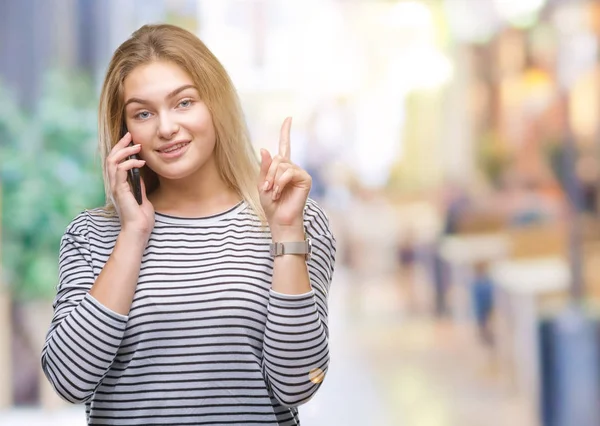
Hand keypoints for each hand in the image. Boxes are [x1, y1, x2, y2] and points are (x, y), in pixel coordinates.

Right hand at [106, 132, 154, 238]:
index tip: (131, 140)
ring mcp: (115, 187)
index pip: (114, 162)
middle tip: (130, 135)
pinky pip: (120, 170)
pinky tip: (140, 162)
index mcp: (118, 185)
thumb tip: (139, 173)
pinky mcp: (119, 190)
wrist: (138, 230)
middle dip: (120, 144)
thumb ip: (138, 185)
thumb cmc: (140, 217)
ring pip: (113, 161)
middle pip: (110, 157)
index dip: (121, 149)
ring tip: (137, 146)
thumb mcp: (141, 196)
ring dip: (125, 151)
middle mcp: (113, 184)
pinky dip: (129, 163)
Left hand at [258, 117, 311, 236]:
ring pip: (282, 165)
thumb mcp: (262, 183)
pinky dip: (281, 183)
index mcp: (282, 167)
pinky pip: (289, 172)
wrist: (280, 220)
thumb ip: (264, 167)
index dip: (286, 131)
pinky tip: (280, 193)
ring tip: (274, 192)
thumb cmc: (271, 205)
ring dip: (274, 180)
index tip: (289, 118)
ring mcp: (300, 173)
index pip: (285, 145)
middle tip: (268, 188)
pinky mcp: (305, 179)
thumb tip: (264, 148)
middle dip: (269, 173)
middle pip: (278, 158)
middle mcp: (293, 168)